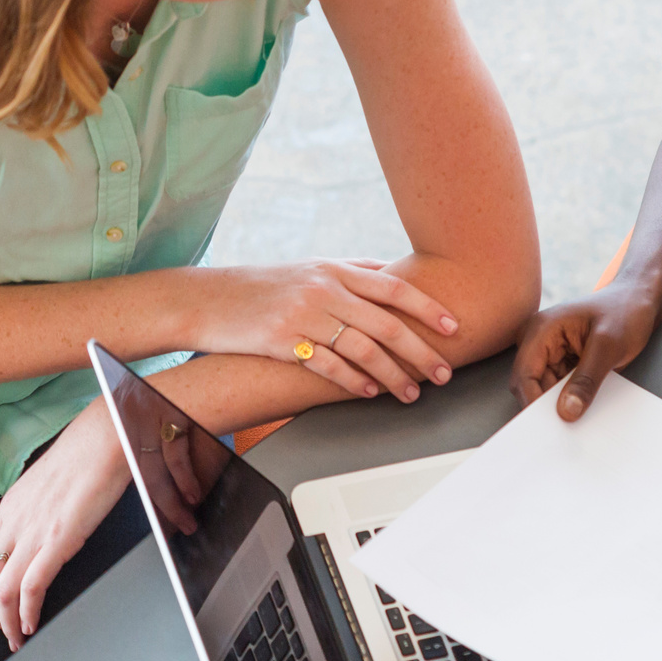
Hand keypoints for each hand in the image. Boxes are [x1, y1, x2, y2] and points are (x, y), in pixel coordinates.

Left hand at [0, 404, 136, 651]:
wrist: (103, 440)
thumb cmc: (86, 455)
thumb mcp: (49, 484)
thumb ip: (38, 508)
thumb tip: (44, 523)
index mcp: (10, 510)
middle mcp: (13, 524)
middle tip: (6, 629)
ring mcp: (32, 533)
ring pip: (1, 591)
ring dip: (6, 622)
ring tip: (17, 637)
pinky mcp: (56, 541)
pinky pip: (31, 587)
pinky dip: (28, 612)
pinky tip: (33, 623)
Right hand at [199, 260, 458, 400]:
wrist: (208, 300)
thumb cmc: (266, 285)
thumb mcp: (312, 267)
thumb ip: (353, 270)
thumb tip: (396, 274)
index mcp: (335, 269)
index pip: (393, 287)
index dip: (428, 307)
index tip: (453, 328)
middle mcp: (323, 289)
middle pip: (385, 323)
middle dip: (420, 351)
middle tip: (443, 373)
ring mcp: (302, 314)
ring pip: (362, 348)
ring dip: (392, 374)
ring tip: (411, 393)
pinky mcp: (282, 340)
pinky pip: (327, 365)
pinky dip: (353, 381)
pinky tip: (370, 393)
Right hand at [510, 283, 661, 420]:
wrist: (639, 301)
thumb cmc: (625, 312)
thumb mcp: (608, 346)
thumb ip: (586, 380)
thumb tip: (566, 412)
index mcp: (541, 329)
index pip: (524, 374)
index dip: (533, 403)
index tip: (548, 428)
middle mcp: (539, 341)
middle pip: (530, 386)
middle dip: (546, 407)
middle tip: (568, 427)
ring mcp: (549, 352)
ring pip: (544, 391)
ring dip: (560, 404)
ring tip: (581, 414)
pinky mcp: (562, 363)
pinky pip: (558, 389)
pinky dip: (569, 399)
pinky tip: (584, 406)